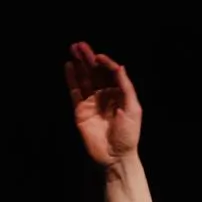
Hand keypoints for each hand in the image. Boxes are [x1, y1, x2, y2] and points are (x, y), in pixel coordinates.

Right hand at [65, 41, 141, 165]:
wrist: (115, 156)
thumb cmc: (128, 134)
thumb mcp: (133, 109)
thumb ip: (125, 87)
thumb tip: (119, 66)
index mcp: (120, 94)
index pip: (110, 73)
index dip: (105, 63)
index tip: (98, 56)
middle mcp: (105, 95)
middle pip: (95, 73)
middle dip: (88, 58)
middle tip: (79, 45)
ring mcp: (92, 102)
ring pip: (84, 79)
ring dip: (78, 64)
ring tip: (72, 49)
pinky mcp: (80, 111)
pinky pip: (75, 92)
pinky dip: (71, 79)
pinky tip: (68, 66)